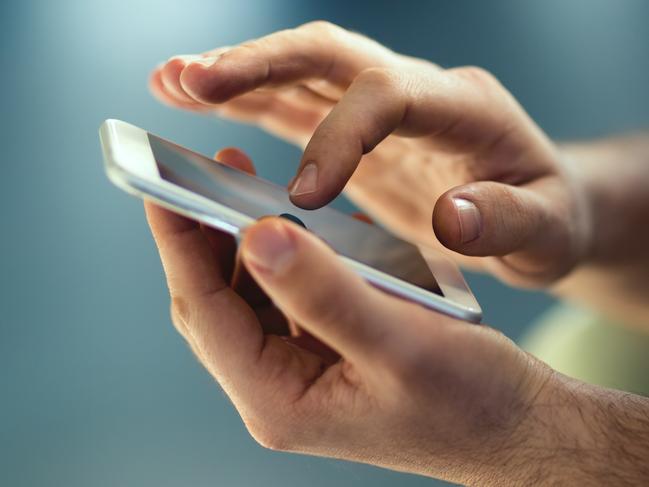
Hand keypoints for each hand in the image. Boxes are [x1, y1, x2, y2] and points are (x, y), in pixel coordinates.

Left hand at [144, 148, 555, 483]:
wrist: (514, 426)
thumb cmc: (469, 398)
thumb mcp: (399, 342)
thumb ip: (325, 292)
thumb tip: (257, 235)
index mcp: (278, 399)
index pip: (205, 311)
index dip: (180, 244)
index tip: (163, 183)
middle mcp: (277, 389)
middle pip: (216, 302)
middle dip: (206, 236)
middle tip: (214, 170)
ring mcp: (298, 372)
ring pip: (248, 296)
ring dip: (246, 242)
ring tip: (251, 187)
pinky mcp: (323, 354)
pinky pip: (285, 297)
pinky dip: (287, 256)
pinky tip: (301, 224)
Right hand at [150, 21, 592, 287]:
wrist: (538, 208)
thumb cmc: (546, 219)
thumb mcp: (546, 231)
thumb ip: (507, 222)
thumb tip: (454, 217)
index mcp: (464, 108)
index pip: (389, 95)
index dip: (340, 137)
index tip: (303, 196)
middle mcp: (416, 92)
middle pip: (330, 56)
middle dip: (259, 66)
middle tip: (192, 79)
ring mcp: (382, 107)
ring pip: (300, 73)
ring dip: (235, 75)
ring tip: (171, 81)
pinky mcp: (357, 132)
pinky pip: (293, 107)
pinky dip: (244, 103)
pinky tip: (195, 102)